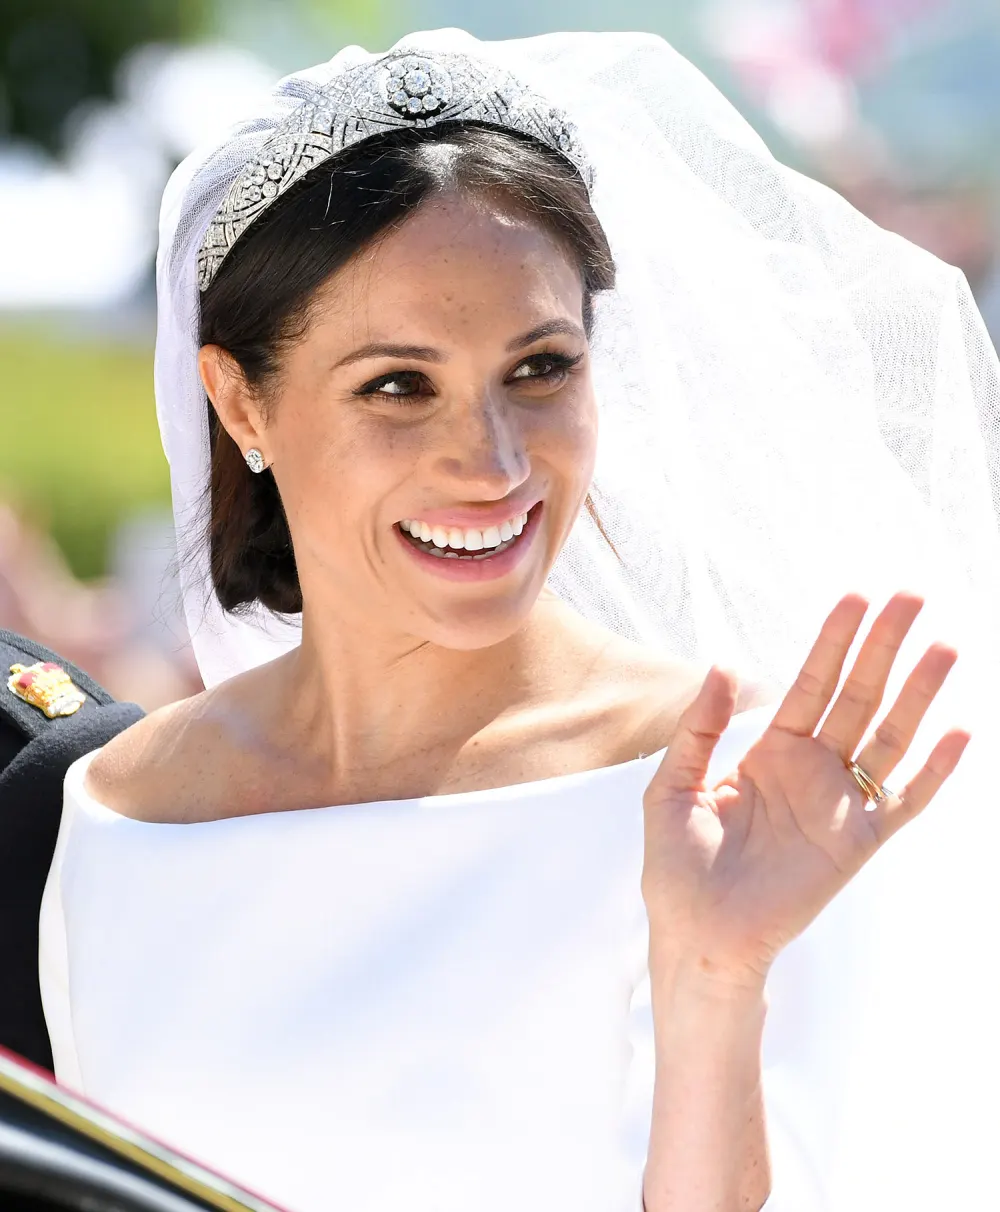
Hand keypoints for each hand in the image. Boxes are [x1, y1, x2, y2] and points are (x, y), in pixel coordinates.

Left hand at [641, 592, 969, 990]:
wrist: (696, 936)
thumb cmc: (678, 866)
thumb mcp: (673, 785)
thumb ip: (700, 727)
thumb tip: (725, 663)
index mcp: (769, 750)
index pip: (810, 683)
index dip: (833, 641)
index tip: (857, 597)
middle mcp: (812, 769)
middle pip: (857, 696)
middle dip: (883, 647)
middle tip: (911, 597)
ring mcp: (839, 805)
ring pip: (889, 738)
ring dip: (918, 694)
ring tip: (943, 647)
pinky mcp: (858, 845)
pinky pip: (905, 803)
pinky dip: (934, 772)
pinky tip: (959, 732)